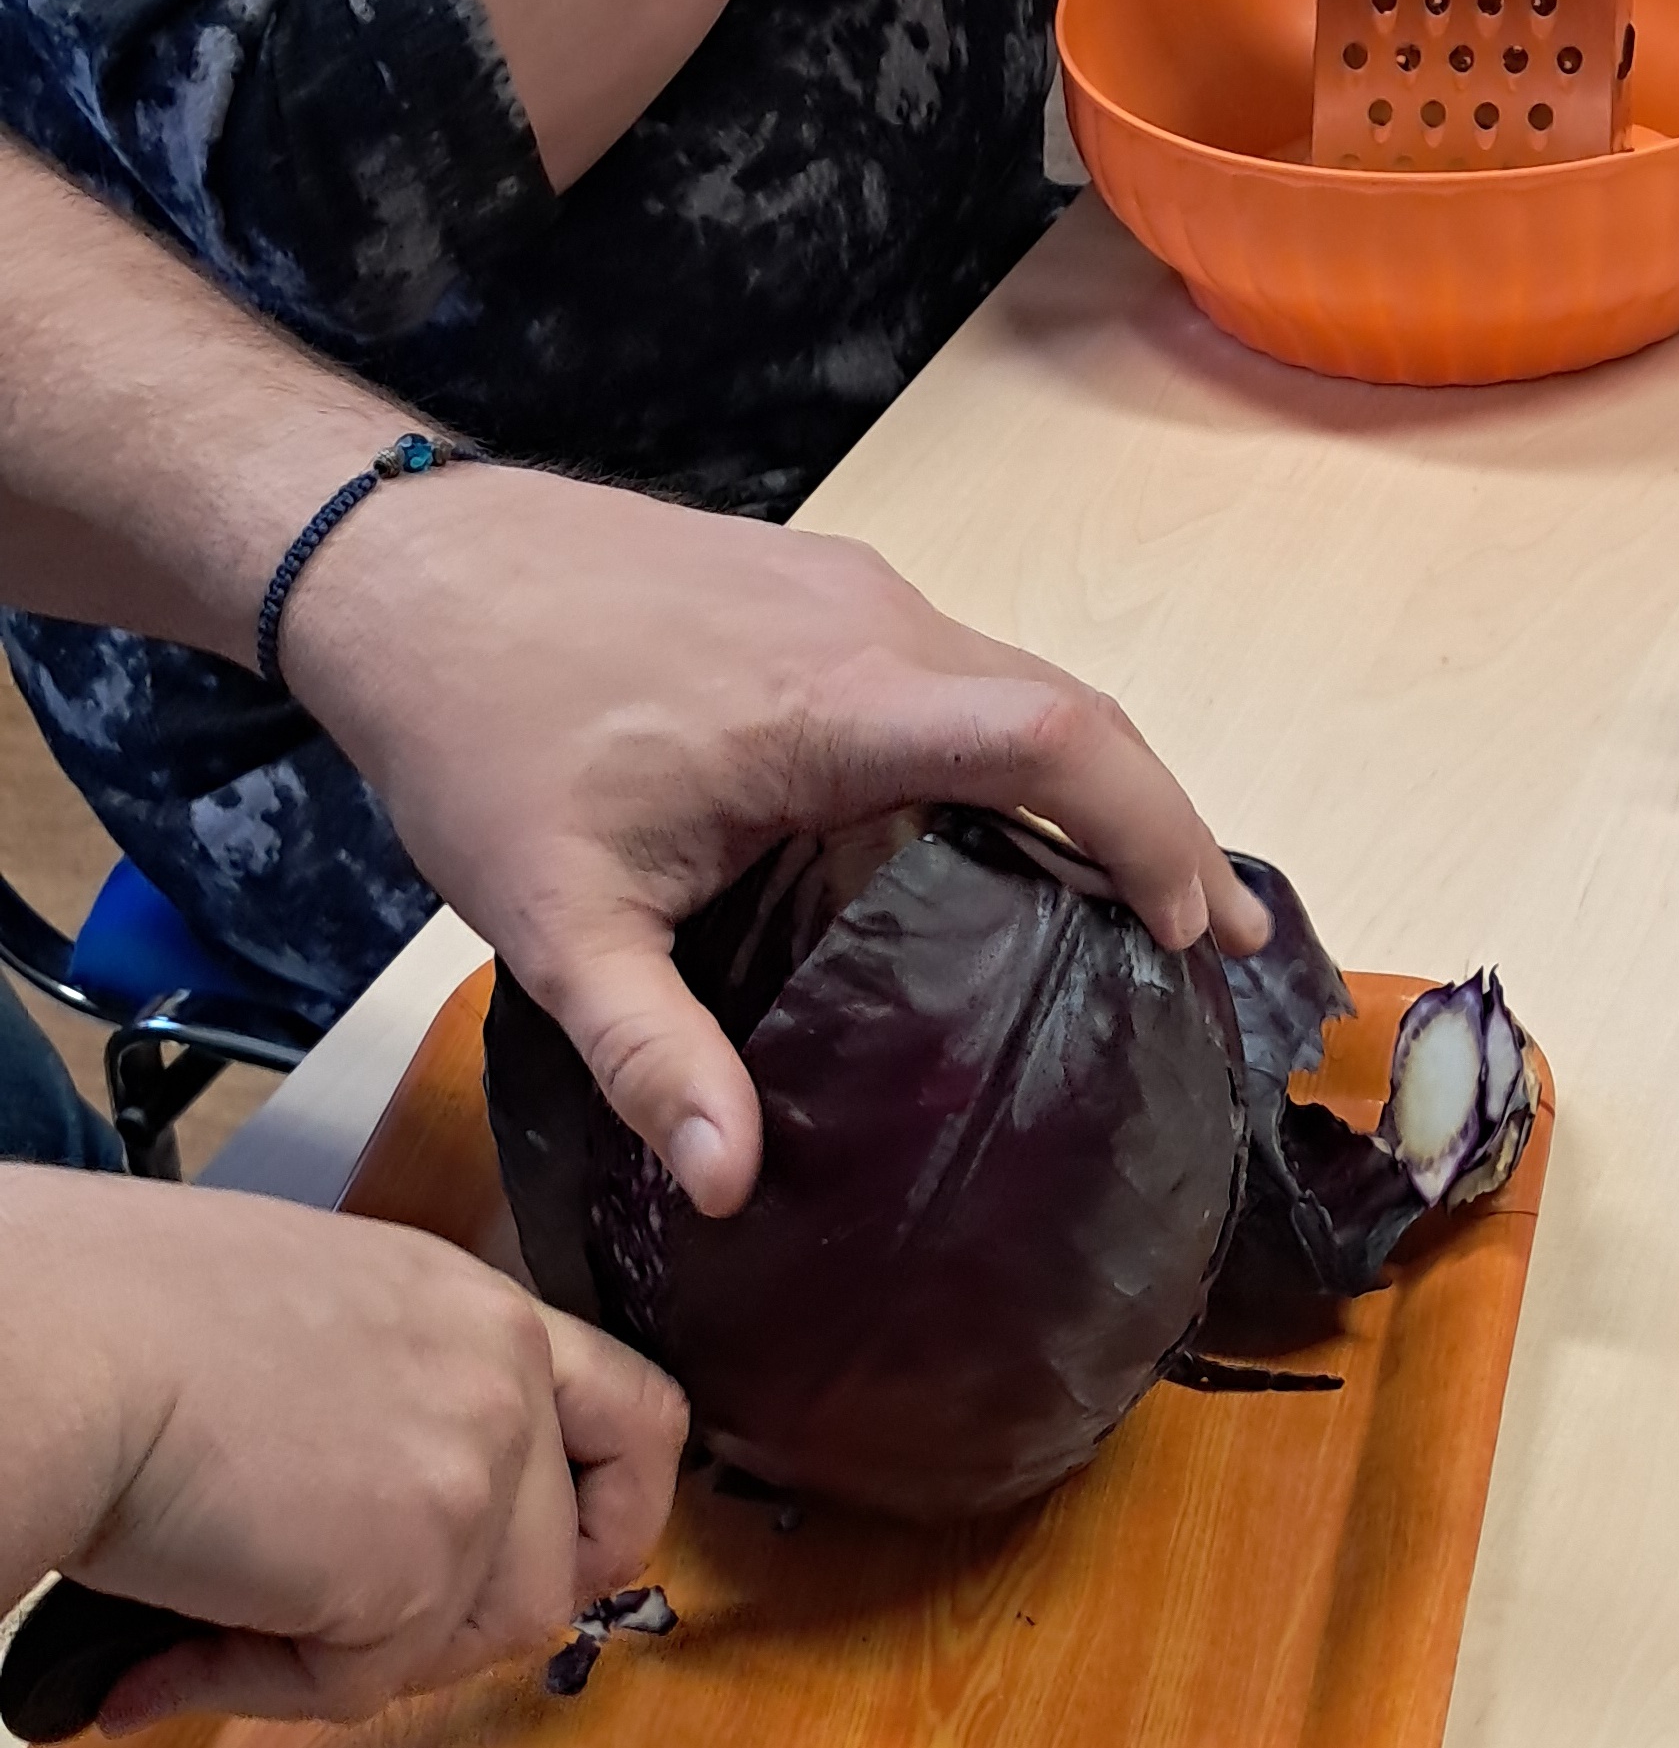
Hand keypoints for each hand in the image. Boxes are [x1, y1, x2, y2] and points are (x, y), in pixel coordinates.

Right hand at [9, 1177, 684, 1731]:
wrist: (55, 1349)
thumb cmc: (114, 1315)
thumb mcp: (306, 1316)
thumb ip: (384, 1405)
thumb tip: (378, 1525)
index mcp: (475, 1308)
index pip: (634, 1415)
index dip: (614, 1513)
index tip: (563, 1565)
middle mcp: (499, 1379)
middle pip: (557, 1565)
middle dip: (458, 1630)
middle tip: (350, 1643)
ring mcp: (471, 1474)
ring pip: (471, 1638)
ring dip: (357, 1662)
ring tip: (226, 1628)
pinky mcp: (413, 1568)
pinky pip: (364, 1684)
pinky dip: (264, 1689)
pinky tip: (170, 1657)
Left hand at [283, 467, 1269, 1221]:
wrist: (393, 561)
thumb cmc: (471, 725)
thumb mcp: (552, 918)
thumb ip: (650, 1056)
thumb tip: (733, 1187)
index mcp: (832, 699)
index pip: (1059, 741)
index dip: (1156, 832)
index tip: (1196, 934)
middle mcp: (869, 622)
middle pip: (1075, 709)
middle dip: (1164, 824)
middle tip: (1216, 946)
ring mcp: (847, 591)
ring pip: (1021, 682)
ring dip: (1097, 782)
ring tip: (1146, 899)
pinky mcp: (816, 590)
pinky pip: (960, 668)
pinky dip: (1021, 747)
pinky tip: (1014, 825)